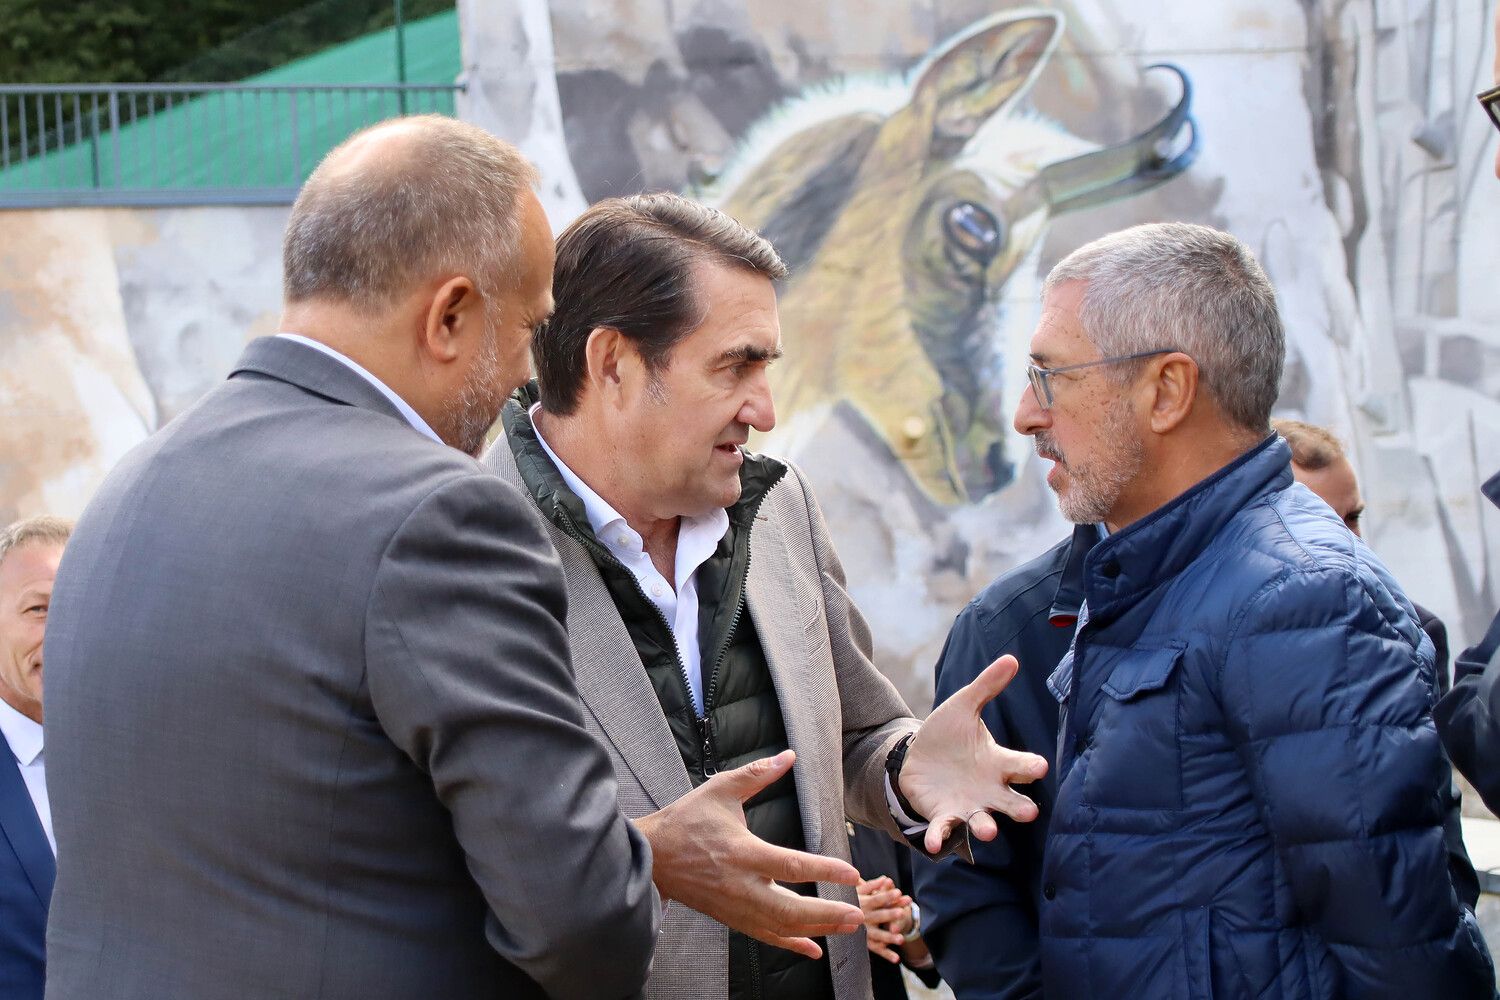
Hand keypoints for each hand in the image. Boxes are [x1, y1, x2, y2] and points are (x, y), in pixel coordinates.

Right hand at [634, 750, 863, 958]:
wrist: (652, 856)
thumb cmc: (686, 821)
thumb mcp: (720, 790)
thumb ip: (757, 774)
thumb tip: (788, 756)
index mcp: (742, 852)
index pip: (792, 866)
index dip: (825, 871)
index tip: (853, 874)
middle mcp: (741, 886)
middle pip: (791, 909)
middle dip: (828, 914)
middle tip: (859, 913)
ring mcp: (735, 907)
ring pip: (782, 927)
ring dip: (818, 929)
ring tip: (848, 927)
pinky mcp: (730, 918)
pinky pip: (765, 936)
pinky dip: (792, 945)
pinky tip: (814, 949)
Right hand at [856, 875, 910, 962]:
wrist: (832, 918)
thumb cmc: (848, 901)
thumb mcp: (857, 891)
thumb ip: (871, 885)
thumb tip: (885, 879)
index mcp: (862, 903)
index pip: (877, 899)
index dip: (887, 896)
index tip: (898, 892)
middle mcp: (863, 918)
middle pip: (878, 916)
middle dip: (890, 914)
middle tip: (901, 913)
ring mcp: (863, 931)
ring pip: (877, 935)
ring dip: (889, 937)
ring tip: (901, 939)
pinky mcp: (864, 943)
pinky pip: (876, 950)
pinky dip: (886, 954)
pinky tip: (896, 958)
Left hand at [898, 654, 1048, 853]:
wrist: (917, 756)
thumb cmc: (949, 734)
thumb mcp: (963, 706)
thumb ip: (986, 687)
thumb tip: (1011, 659)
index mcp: (997, 762)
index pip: (1020, 766)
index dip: (1030, 767)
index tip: (1041, 767)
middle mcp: (989, 789)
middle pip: (1010, 802)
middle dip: (1019, 808)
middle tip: (1029, 812)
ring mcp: (968, 805)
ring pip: (982, 821)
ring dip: (985, 827)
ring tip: (989, 831)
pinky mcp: (943, 815)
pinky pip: (944, 829)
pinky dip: (940, 838)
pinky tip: (933, 845)